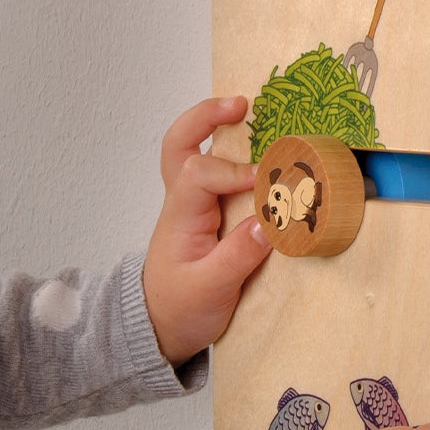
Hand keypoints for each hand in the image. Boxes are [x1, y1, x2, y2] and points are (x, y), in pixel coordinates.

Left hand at [140, 97, 272, 366]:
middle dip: (205, 117)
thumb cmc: (179, 308)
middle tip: (241, 104)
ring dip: (217, 125)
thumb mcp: (210, 290)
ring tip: (249, 110)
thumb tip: (270, 223)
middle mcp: (184, 202)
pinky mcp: (208, 213)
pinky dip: (232, 152)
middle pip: (180, 144)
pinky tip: (256, 147)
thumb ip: (238, 257)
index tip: (267, 183)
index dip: (233, 171)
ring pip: (194, 150)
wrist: (159, 326)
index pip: (199, 173)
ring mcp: (194, 205)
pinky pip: (215, 171)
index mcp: (180, 216)